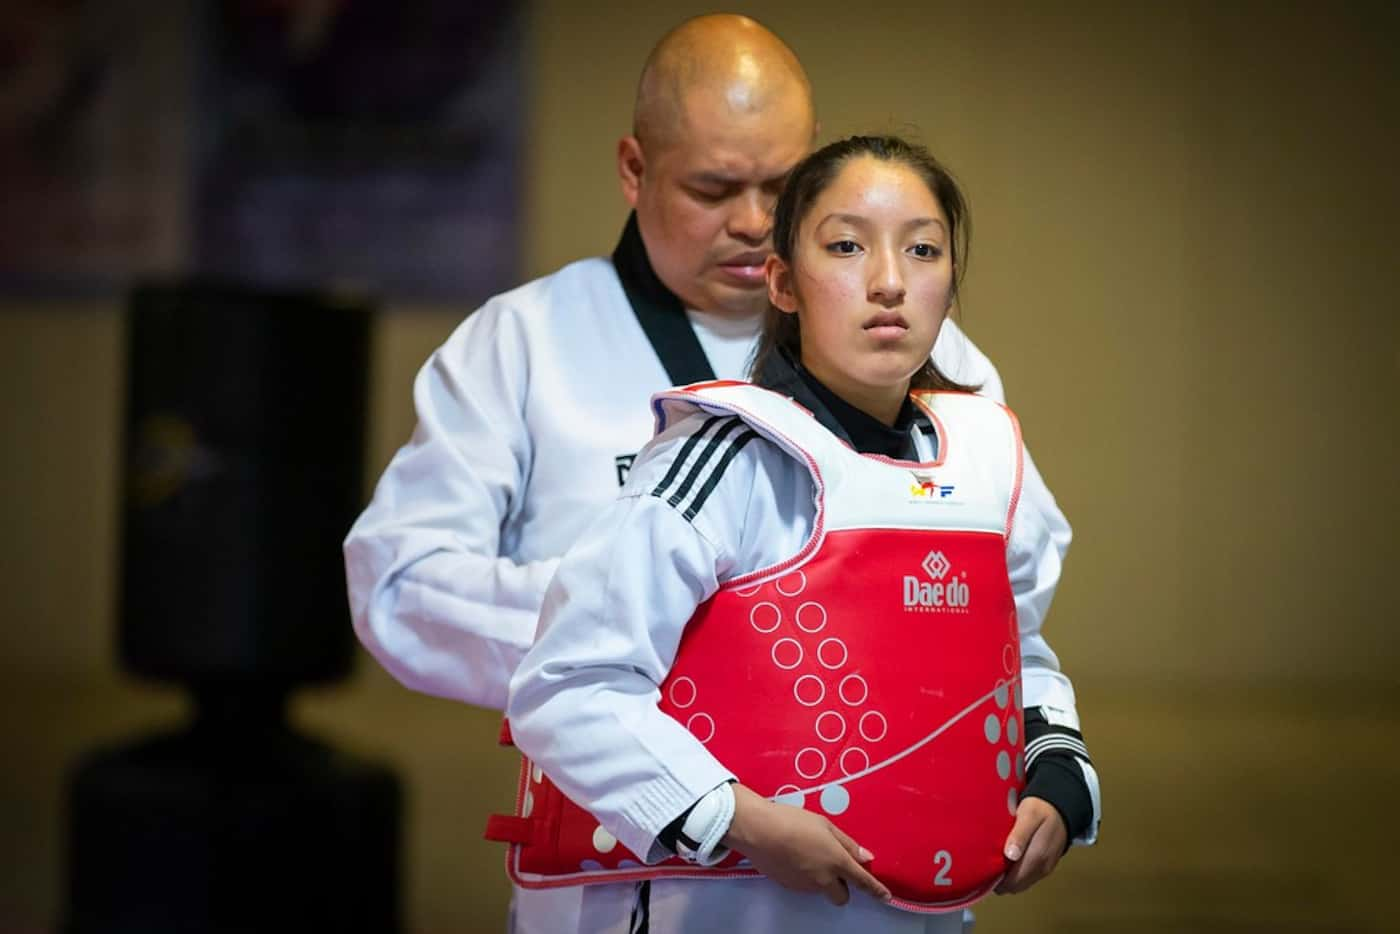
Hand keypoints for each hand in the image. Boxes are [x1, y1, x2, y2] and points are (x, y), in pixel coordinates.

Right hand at [721, 784, 890, 905]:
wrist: (758, 830)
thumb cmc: (793, 821)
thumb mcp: (824, 825)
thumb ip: (847, 843)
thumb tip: (866, 858)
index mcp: (837, 861)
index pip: (862, 881)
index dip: (876, 891)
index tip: (886, 897)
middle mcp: (823, 879)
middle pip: (841, 897)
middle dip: (842, 887)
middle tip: (835, 867)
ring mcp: (804, 885)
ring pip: (821, 890)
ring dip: (822, 879)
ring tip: (808, 853)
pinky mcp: (788, 886)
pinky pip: (804, 885)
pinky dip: (805, 876)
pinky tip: (794, 857)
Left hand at [995, 796, 1067, 893]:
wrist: (1061, 808)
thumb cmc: (1040, 809)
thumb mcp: (1028, 816)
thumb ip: (1020, 835)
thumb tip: (1010, 855)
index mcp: (1037, 857)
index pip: (1012, 883)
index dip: (996, 880)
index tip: (984, 868)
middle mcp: (1042, 867)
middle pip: (1015, 887)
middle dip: (1000, 880)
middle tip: (986, 864)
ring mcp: (1045, 869)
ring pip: (1022, 884)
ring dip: (1009, 878)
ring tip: (995, 861)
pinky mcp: (1046, 866)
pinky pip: (1028, 878)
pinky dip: (1017, 874)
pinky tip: (1008, 860)